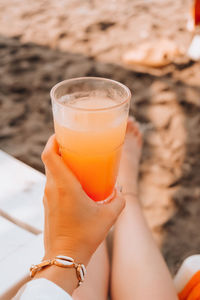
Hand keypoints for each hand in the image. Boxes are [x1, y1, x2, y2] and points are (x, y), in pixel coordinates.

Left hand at [41, 135, 124, 264]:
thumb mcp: (108, 216)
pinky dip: (61, 178)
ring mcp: (48, 197)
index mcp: (64, 185)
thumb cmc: (85, 236)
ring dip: (61, 164)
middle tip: (75, 145)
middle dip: (60, 149)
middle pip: (50, 160)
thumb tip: (120, 191)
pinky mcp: (48, 206)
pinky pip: (52, 184)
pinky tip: (76, 185)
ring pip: (51, 172)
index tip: (62, 134)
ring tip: (78, 163)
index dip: (52, 140)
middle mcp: (52, 188)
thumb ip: (119, 200)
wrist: (64, 258)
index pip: (49, 154)